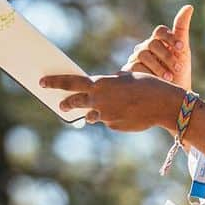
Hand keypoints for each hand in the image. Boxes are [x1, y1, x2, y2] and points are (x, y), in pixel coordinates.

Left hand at [39, 71, 180, 132]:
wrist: (162, 104)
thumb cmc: (146, 85)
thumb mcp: (124, 78)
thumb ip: (109, 84)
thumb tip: (100, 89)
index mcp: (99, 84)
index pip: (70, 82)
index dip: (55, 82)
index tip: (42, 82)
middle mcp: (98, 100)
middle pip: (74, 101)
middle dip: (65, 103)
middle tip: (59, 105)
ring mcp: (105, 116)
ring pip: (92, 114)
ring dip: (91, 113)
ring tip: (95, 111)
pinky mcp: (113, 126)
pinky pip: (109, 121)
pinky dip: (113, 117)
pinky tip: (127, 113)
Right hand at [122, 4, 192, 89]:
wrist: (173, 99)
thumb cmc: (179, 73)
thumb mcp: (183, 53)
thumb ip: (182, 29)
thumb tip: (188, 6)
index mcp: (158, 41)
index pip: (160, 31)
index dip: (170, 37)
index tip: (182, 49)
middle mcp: (145, 48)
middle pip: (152, 43)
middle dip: (166, 55)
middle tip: (178, 67)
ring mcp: (136, 59)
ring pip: (143, 54)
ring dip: (158, 66)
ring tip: (169, 77)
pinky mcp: (130, 72)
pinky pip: (135, 68)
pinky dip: (148, 74)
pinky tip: (157, 82)